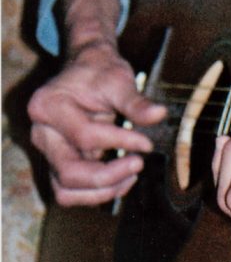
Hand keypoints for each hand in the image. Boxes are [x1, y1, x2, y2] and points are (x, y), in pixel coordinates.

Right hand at [28, 0, 165, 205]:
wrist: (87, 69)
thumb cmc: (100, 72)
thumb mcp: (119, 80)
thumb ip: (135, 102)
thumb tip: (159, 114)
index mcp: (47, 106)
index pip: (85, 136)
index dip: (120, 142)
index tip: (147, 143)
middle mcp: (41, 133)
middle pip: (69, 172)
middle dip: (108, 176)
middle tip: (139, 163)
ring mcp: (46, 151)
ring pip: (65, 190)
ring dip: (101, 191)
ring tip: (131, 176)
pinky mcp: (57, 163)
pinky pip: (71, 190)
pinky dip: (96, 192)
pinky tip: (122, 180)